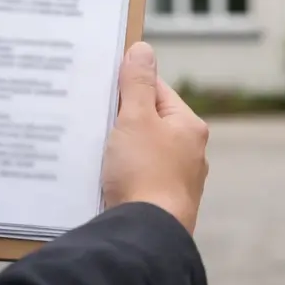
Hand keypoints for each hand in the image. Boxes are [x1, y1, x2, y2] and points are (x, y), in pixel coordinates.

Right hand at [102, 42, 208, 234]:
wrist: (146, 234)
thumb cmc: (144, 174)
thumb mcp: (135, 119)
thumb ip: (136, 83)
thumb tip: (142, 50)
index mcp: (188, 126)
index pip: (156, 91)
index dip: (128, 85)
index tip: (104, 86)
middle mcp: (189, 152)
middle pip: (149, 122)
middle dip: (121, 120)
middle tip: (95, 120)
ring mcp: (177, 180)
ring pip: (142, 152)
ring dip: (120, 150)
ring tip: (97, 151)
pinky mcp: (161, 202)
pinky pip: (138, 178)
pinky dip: (122, 175)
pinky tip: (105, 178)